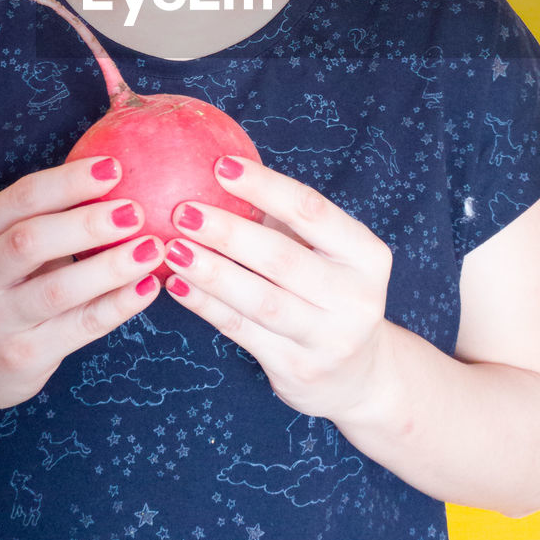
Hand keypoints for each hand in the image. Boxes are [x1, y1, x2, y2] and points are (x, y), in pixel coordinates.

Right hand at [0, 157, 162, 414]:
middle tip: (135, 212)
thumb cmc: (5, 286)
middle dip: (87, 223)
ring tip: (152, 249)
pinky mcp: (23, 356)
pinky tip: (148, 287)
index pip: (21, 198)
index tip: (115, 167)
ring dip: (111, 267)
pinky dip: (118, 305)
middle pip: (30, 241)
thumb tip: (119, 171)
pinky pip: (79, 326)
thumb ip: (48, 214)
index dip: (68, 181)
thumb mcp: (5, 245)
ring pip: (58, 290)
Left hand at [161, 155, 392, 424]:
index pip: (312, 211)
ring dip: (211, 272)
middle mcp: (355, 298)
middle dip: (229, 232)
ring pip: (260, 301)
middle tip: (183, 211)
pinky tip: (176, 284)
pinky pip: (243, 331)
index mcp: (366, 255)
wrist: (359, 374)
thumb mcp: (326, 252)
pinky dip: (206, 305)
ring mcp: (329, 339)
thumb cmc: (327, 289)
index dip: (265, 186)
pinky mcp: (298, 370)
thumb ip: (285, 216)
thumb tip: (216, 165)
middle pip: (283, 258)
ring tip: (173, 249)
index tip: (219, 165)